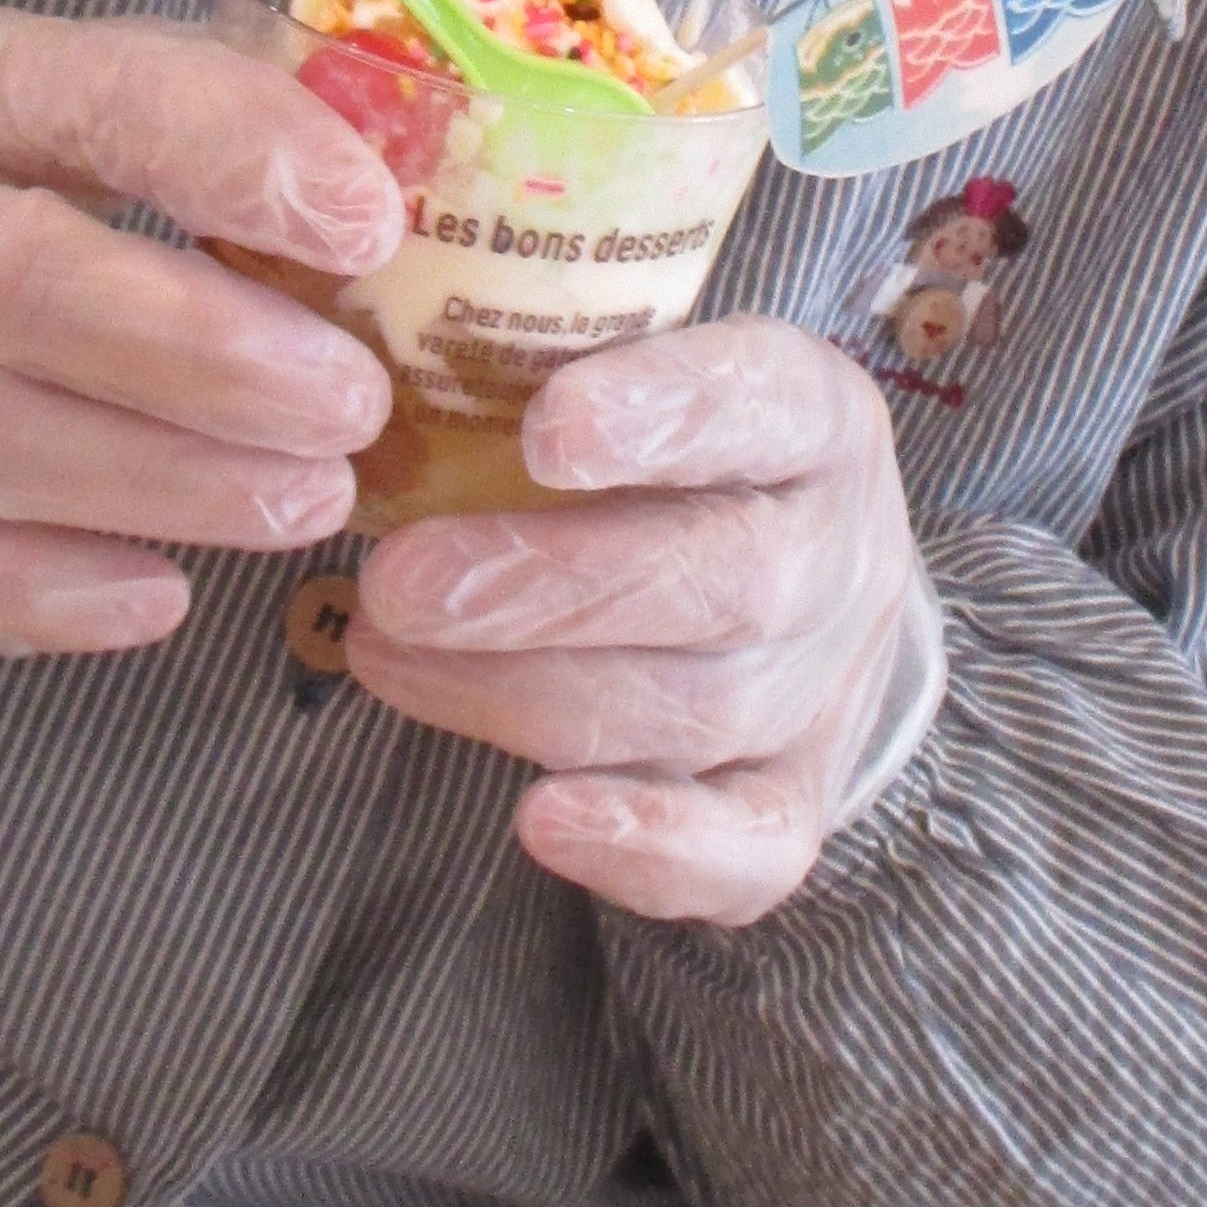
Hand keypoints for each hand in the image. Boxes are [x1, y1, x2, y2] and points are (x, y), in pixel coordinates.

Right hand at [0, 15, 401, 649]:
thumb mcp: (38, 78)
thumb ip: (197, 109)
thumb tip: (412, 159)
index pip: (90, 97)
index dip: (235, 153)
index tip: (368, 216)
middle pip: (32, 292)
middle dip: (214, 358)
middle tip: (356, 404)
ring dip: (167, 486)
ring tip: (312, 500)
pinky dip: (47, 594)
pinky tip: (165, 596)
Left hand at [347, 320, 944, 926]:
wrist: (813, 591)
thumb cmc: (682, 460)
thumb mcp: (652, 377)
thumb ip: (553, 364)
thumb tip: (368, 360)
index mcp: (814, 417)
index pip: (758, 400)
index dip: (662, 413)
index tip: (546, 430)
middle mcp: (837, 554)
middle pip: (721, 579)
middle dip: (548, 585)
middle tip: (401, 582)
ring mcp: (824, 691)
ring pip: (695, 710)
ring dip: (523, 695)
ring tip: (384, 655)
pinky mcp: (796, 802)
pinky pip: (744, 846)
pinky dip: (646, 844)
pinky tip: (542, 821)